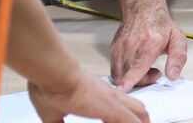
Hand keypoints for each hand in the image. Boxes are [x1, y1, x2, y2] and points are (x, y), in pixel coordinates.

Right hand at [29, 71, 148, 122]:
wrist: (54, 74)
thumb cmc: (50, 86)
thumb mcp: (53, 113)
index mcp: (98, 95)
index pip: (118, 106)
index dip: (125, 117)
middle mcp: (109, 95)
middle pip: (136, 107)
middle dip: (142, 119)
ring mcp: (111, 100)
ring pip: (138, 113)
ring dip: (142, 122)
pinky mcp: (110, 108)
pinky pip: (131, 122)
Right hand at [110, 5, 187, 91]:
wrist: (143, 8)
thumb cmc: (160, 24)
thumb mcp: (177, 38)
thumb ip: (178, 58)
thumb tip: (173, 75)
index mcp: (149, 43)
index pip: (138, 65)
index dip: (130, 79)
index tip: (123, 89)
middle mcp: (132, 45)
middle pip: (130, 75)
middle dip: (143, 81)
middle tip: (155, 72)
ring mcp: (120, 47)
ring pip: (120, 75)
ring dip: (132, 78)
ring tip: (145, 67)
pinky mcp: (113, 50)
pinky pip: (115, 71)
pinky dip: (124, 74)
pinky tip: (135, 66)